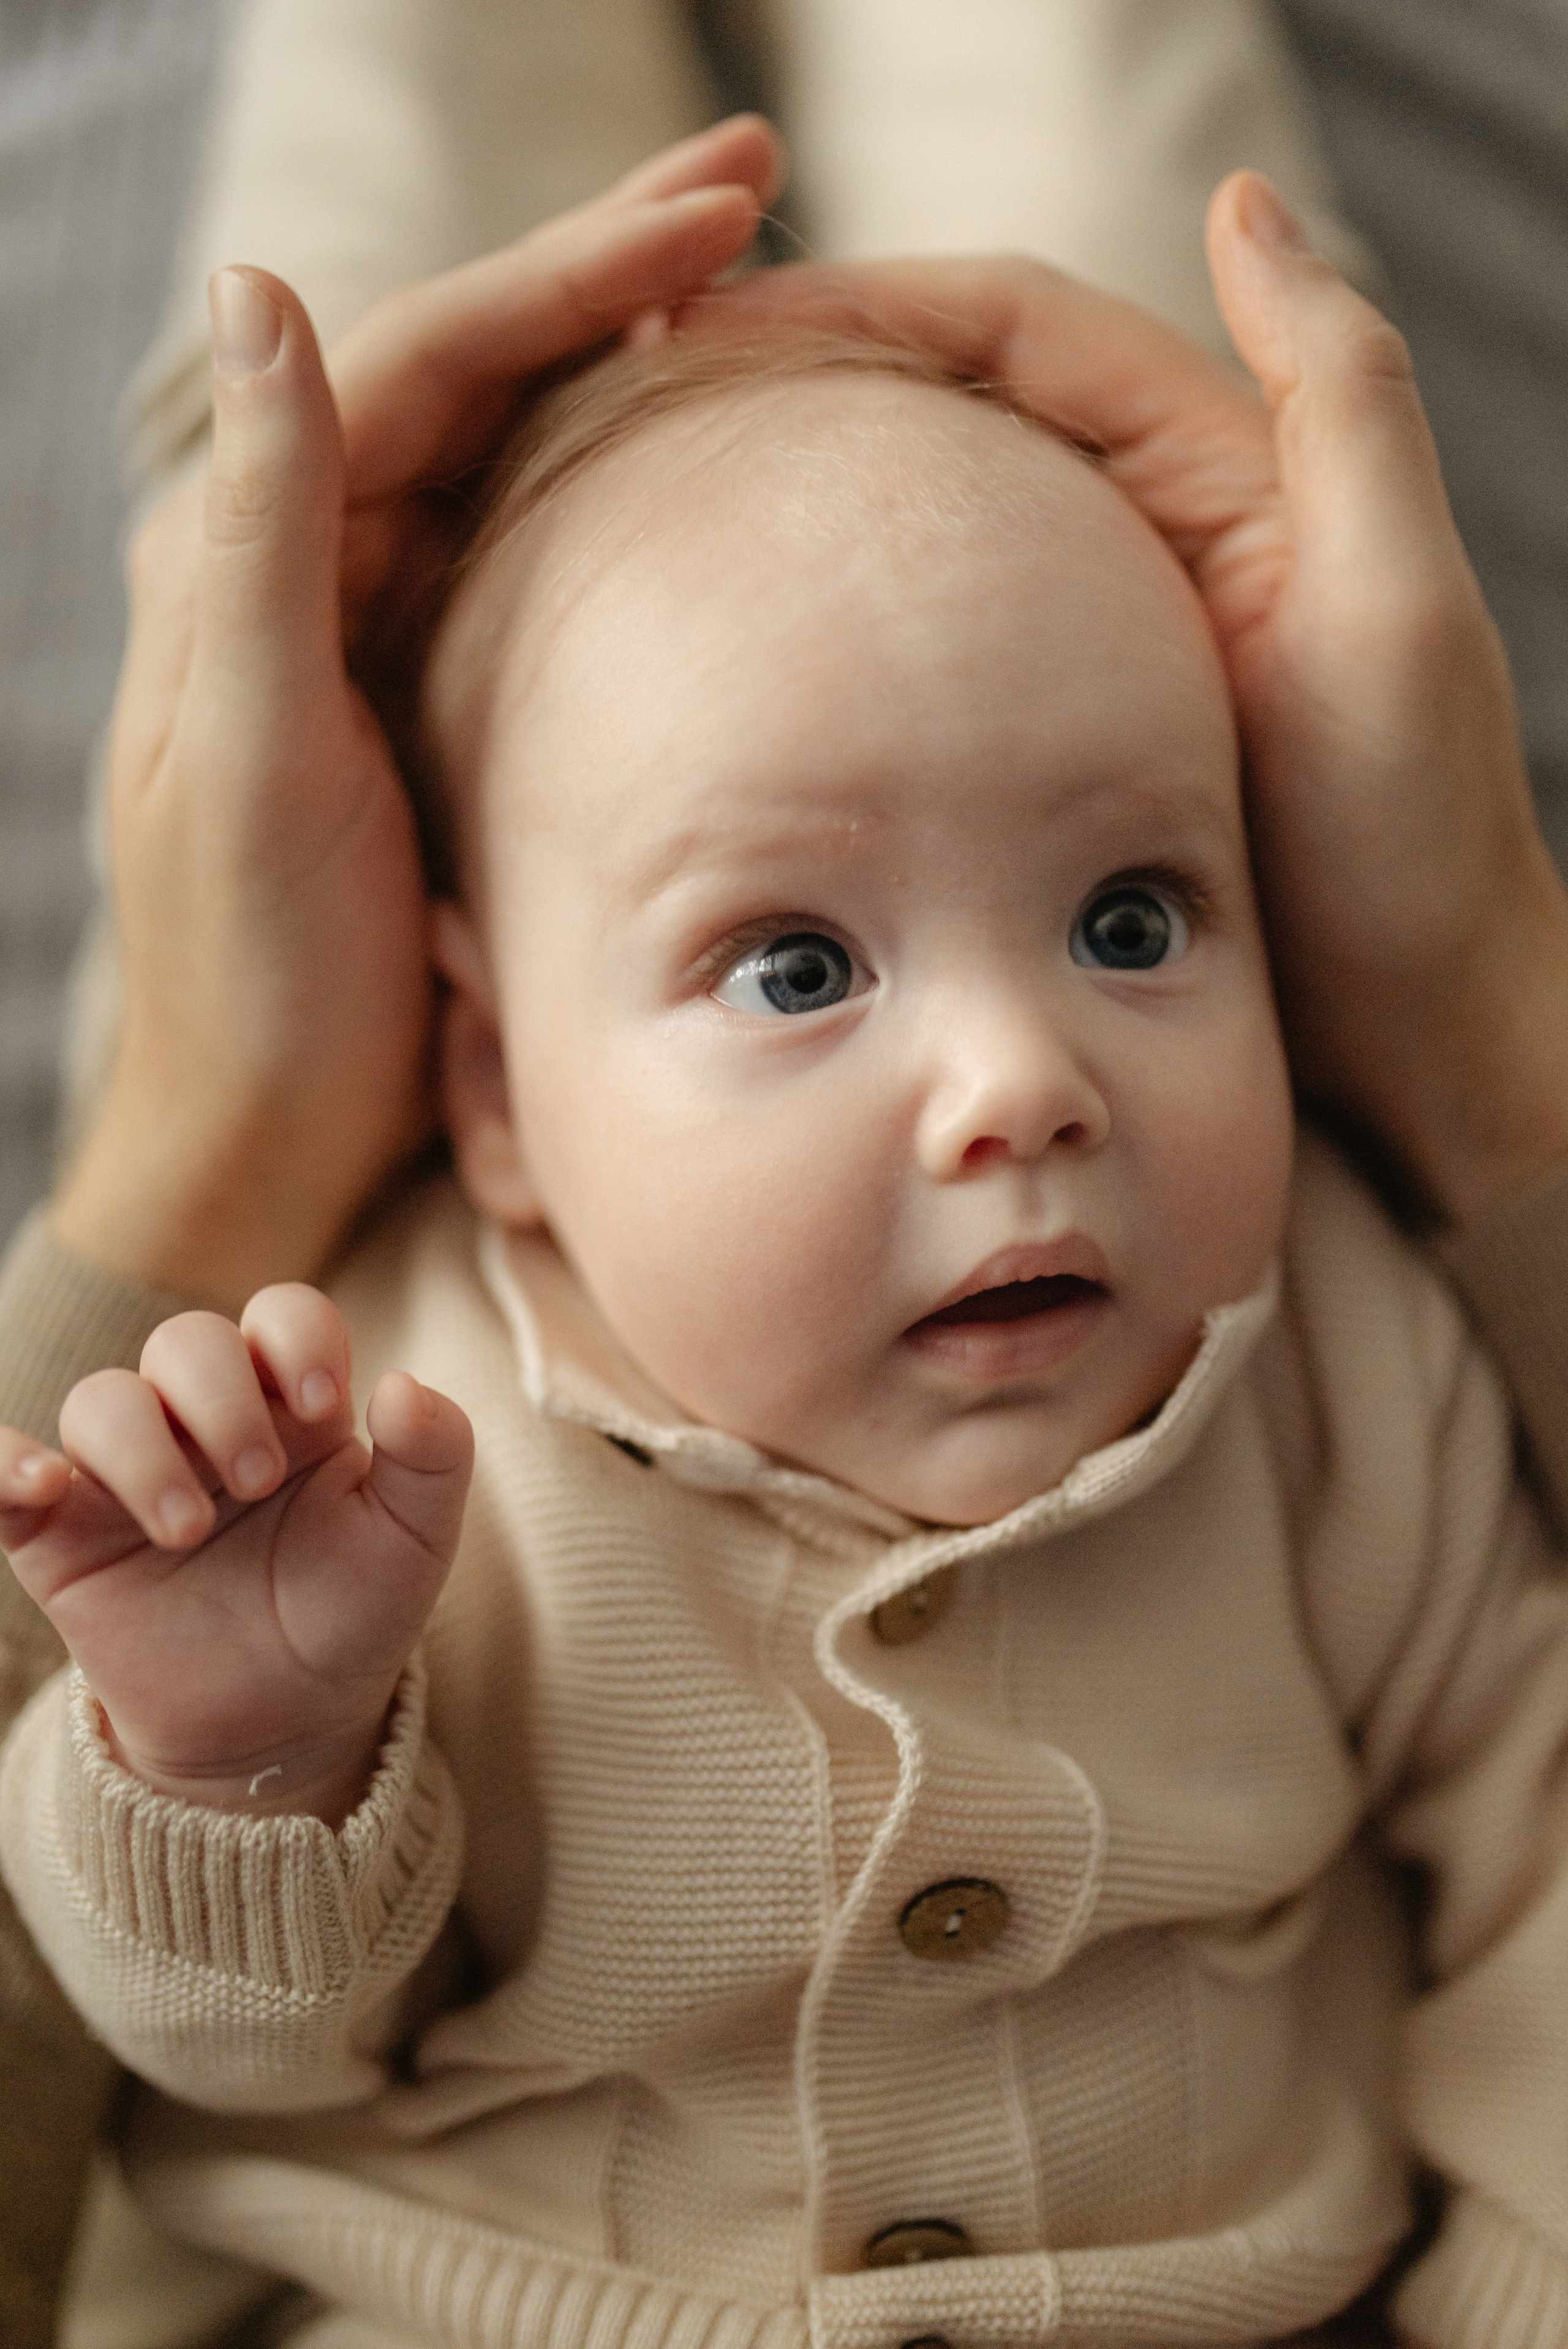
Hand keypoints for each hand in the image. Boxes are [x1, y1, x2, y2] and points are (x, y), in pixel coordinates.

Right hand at [0, 1287, 471, 1825]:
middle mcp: (205, 1421)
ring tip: (188, 1530)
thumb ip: (435, 1456)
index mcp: (293, 1403)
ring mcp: (128, 1472)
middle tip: (256, 1482)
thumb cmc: (351, 1613)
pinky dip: (6, 1464)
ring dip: (142, 1450)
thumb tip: (402, 1383)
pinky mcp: (60, 1533)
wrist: (283, 1721)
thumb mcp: (415, 1541)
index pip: (283, 1314)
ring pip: (103, 1399)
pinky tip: (42, 1484)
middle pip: (187, 1341)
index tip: (324, 1405)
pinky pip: (4, 1473)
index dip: (295, 1337)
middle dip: (220, 1397)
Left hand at [54, 116, 784, 1306]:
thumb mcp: (253, 751)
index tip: (716, 206)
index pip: (429, 356)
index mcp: (255, 552)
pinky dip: (621, 483)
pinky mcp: (441, 696)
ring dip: (624, 351)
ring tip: (751, 274)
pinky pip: (538, 552)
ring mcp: (384, 624)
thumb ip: (261, 530)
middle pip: (480, 369)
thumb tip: (258, 288)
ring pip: (515, 446)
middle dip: (613, 268)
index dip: (571, 268)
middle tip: (752, 177)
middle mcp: (314, 562)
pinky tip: (701, 450)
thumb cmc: (252, 974)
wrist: (268, 1134)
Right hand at [695, 174, 1567, 1226]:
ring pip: (929, 525)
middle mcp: (1146, 531)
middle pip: (951, 404)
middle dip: (807, 379)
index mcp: (1215, 470)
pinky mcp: (1054, 746)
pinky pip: (930, 657)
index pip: (1014, 326)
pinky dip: (842, 638)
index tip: (716, 316)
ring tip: (664, 507)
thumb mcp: (1394, 606)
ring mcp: (1092, 639)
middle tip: (651, 394)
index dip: (867, 298)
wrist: (1418, 1037)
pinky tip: (749, 666)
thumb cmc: (1418, 839)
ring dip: (809, 502)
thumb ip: (1343, 396)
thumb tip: (1242, 200)